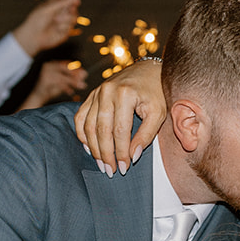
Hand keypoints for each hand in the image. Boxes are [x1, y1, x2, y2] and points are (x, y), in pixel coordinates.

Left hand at [12, 0, 80, 55]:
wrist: (33, 37)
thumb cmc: (36, 21)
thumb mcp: (49, 8)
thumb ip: (62, 2)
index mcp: (56, 6)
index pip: (68, 1)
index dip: (74, 0)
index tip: (77, 0)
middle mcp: (60, 14)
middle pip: (74, 9)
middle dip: (70, 10)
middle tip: (63, 12)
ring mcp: (63, 23)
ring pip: (74, 18)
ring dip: (65, 19)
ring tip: (55, 21)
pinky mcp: (65, 32)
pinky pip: (70, 28)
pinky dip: (62, 27)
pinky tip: (55, 29)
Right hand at [18, 60, 86, 110]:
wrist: (37, 97)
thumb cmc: (50, 89)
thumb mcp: (62, 82)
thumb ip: (71, 78)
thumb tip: (84, 74)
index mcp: (52, 64)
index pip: (66, 64)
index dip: (76, 68)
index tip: (84, 73)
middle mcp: (48, 66)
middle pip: (64, 69)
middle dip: (75, 74)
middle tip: (84, 78)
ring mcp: (45, 73)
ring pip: (62, 77)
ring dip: (73, 82)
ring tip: (81, 86)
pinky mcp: (44, 81)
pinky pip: (58, 84)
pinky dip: (65, 88)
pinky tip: (71, 92)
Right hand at [73, 57, 165, 174]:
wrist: (149, 70)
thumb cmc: (156, 92)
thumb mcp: (158, 113)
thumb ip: (147, 135)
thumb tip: (133, 157)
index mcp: (125, 94)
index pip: (120, 131)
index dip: (121, 152)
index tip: (124, 168)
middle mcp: (107, 91)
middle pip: (102, 130)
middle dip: (105, 154)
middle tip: (110, 171)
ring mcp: (97, 92)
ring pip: (88, 125)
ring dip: (93, 148)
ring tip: (101, 164)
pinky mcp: (92, 94)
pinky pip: (81, 116)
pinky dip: (82, 134)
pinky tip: (88, 147)